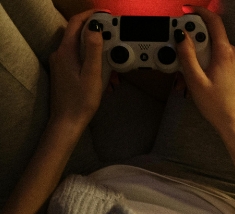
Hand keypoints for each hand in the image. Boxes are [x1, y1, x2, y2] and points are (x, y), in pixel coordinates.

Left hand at [48, 10, 106, 128]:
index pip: (76, 23)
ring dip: (100, 55)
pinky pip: (81, 59)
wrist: (68, 121)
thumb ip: (94, 50)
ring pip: (83, 49)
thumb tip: (96, 28)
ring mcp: (62, 63)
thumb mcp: (92, 75)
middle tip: (116, 46)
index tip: (106, 15)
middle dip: (101, 39)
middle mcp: (61, 55)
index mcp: (66, 52)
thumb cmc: (80, 102)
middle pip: (81, 35)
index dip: (91, 15)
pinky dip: (95, 63)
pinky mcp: (65, 71)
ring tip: (113, 71)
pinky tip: (105, 77)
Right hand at [175, 6, 234, 137]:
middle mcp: (233, 53)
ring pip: (210, 48)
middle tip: (179, 58)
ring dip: (195, 58)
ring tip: (186, 77)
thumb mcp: (195, 80)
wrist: (234, 122)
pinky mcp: (233, 67)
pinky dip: (203, 64)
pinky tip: (196, 79)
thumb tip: (182, 36)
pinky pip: (215, 57)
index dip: (198, 12)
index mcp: (225, 53)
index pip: (214, 21)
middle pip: (208, 36)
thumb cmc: (218, 106)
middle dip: (191, 44)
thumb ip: (187, 55)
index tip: (186, 11)